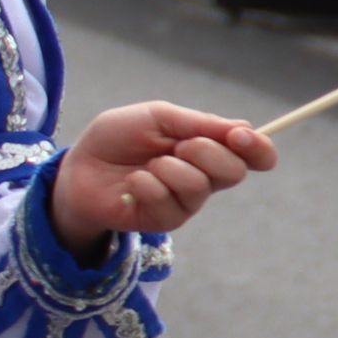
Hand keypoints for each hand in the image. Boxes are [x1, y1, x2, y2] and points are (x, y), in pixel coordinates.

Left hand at [50, 102, 272, 252]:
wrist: (79, 168)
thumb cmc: (116, 139)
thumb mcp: (155, 116)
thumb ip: (197, 122)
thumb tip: (244, 127)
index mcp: (209, 148)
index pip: (255, 154)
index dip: (258, 147)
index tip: (240, 136)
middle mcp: (205, 176)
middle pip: (234, 172)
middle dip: (205, 152)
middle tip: (177, 146)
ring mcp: (187, 202)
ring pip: (199, 186)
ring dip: (168, 168)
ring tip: (147, 165)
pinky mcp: (166, 221)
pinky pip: (168, 202)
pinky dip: (146, 185)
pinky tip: (132, 184)